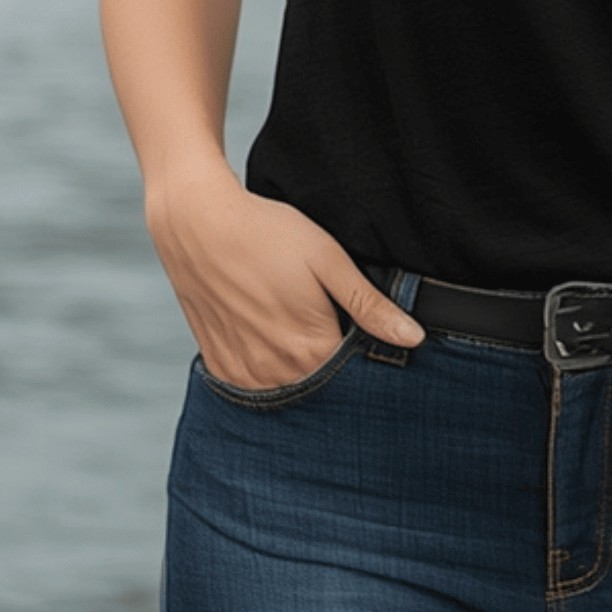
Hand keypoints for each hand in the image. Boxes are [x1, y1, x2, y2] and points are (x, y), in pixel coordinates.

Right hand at [144, 167, 422, 388]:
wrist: (197, 223)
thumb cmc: (267, 234)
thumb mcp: (328, 260)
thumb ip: (369, 305)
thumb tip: (413, 338)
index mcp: (310, 349)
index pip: (353, 376)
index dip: (364, 356)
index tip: (362, 332)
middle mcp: (275, 372)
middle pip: (320, 386)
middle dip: (332, 365)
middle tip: (327, 319)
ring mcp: (243, 373)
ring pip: (287, 387)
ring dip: (298, 369)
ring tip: (294, 323)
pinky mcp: (219, 365)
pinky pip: (253, 384)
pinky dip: (267, 368)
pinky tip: (268, 333)